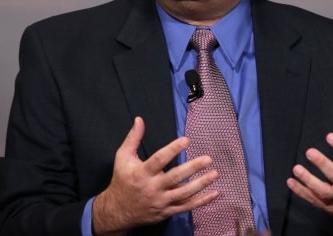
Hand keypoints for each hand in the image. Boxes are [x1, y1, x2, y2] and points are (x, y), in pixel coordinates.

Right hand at [92, 116, 218, 234]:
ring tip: (215, 174)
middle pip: (175, 178)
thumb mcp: (122, 158)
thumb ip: (133, 138)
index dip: (173, 149)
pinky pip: (186, 207)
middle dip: (192, 168)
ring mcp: (161, 202)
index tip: (186, 140)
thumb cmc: (122, 180)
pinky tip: (214, 193)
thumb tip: (139, 119)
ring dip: (201, 184)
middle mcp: (153, 188)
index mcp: (142, 173)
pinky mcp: (167, 212)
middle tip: (208, 159)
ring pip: (184, 194)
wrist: (117, 211)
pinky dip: (201, 201)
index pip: (159, 160)